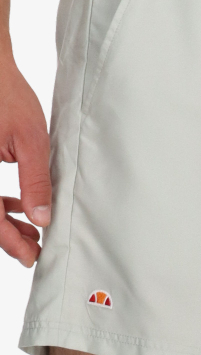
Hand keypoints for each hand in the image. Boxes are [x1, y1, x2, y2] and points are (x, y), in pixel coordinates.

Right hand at [0, 56, 50, 266]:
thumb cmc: (7, 97)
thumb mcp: (30, 140)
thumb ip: (35, 181)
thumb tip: (42, 218)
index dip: (11, 242)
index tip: (32, 256)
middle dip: (9, 237)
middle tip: (35, 249)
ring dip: (4, 222)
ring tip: (32, 231)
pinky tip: (19, 207)